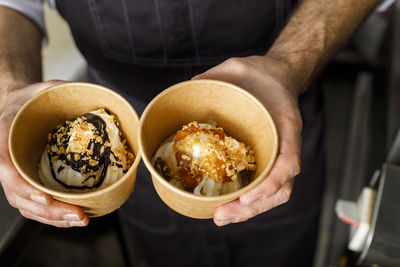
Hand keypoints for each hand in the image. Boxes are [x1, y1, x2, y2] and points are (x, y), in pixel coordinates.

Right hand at [0, 81, 88, 226]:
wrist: (21, 105)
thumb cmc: (32, 99)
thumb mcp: (45, 88)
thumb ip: (61, 91)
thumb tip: (99, 97)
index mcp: (4, 139)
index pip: (6, 168)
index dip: (23, 187)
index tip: (45, 198)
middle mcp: (8, 161)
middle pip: (19, 196)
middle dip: (49, 212)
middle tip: (78, 215)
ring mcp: (18, 175)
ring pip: (28, 206)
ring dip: (54, 218)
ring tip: (81, 220)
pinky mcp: (30, 181)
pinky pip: (37, 204)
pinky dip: (54, 215)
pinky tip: (73, 218)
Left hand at [193, 56, 302, 225]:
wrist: (272, 78)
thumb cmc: (259, 75)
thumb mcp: (236, 68)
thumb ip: (213, 79)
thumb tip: (185, 91)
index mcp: (285, 124)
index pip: (289, 160)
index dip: (271, 183)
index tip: (247, 195)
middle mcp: (284, 144)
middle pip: (280, 188)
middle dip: (251, 207)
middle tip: (221, 216)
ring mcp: (276, 154)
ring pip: (273, 193)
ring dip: (248, 210)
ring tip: (221, 217)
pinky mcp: (264, 157)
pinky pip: (260, 183)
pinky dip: (246, 199)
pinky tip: (225, 206)